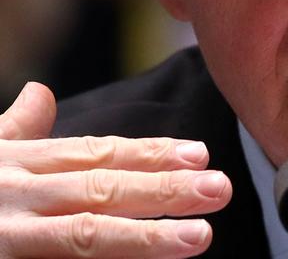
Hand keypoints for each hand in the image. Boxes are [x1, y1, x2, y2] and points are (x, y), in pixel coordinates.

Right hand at [0, 82, 231, 257]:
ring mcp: (5, 229)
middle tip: (221, 188)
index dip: (150, 152)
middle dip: (165, 187)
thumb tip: (45, 91)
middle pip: (103, 185)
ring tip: (200, 237)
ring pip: (86, 231)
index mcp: (20, 162)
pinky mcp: (0, 257)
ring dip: (146, 234)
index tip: (198, 153)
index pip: (98, 151)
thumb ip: (16, 130)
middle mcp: (16, 190)